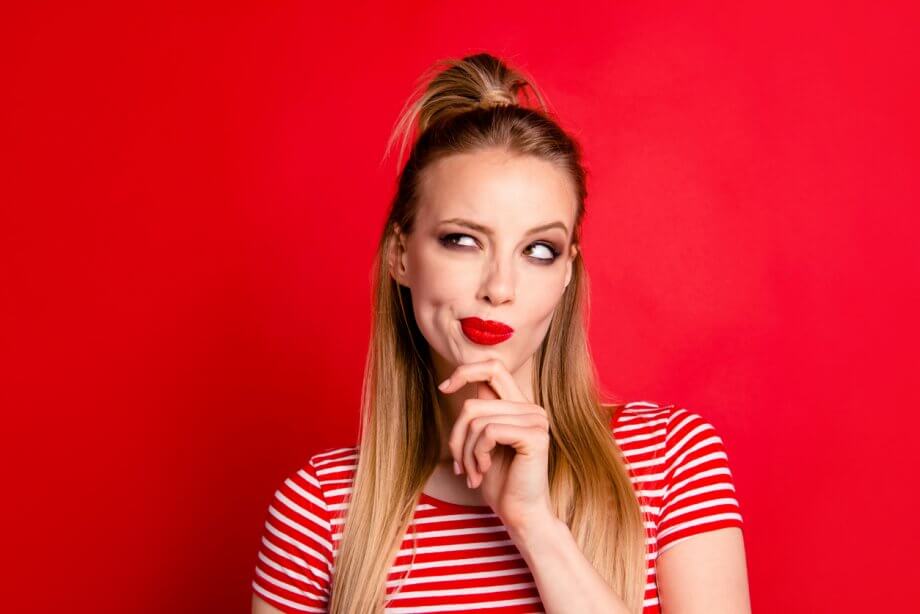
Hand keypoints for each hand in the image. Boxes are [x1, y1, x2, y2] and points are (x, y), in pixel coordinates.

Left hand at [438, 356, 553, 530]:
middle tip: (458, 462)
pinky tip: (482, 471)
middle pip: (474, 401)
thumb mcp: (482, 442)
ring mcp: (536, 420)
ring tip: (472, 473)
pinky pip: (489, 432)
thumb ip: (479, 413)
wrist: (520, 514)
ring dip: (466, 452)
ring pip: (477, 420)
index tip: (443, 388)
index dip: (465, 372)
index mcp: (520, 405)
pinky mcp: (535, 436)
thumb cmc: (499, 482)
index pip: (493, 367)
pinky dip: (477, 454)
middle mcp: (531, 408)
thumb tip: (454, 381)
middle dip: (456, 433)